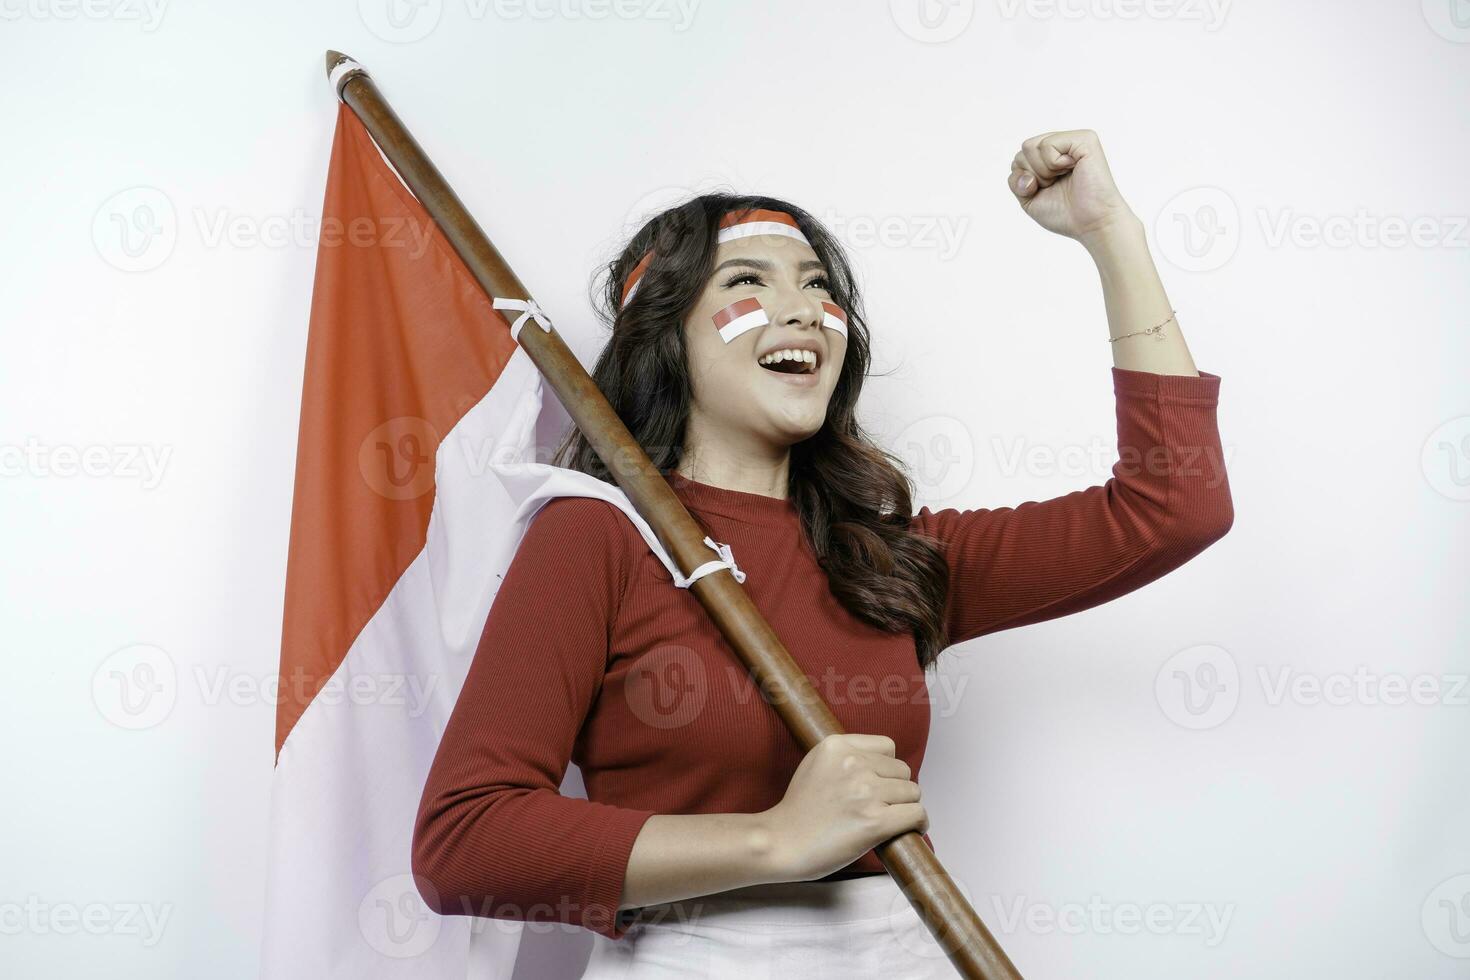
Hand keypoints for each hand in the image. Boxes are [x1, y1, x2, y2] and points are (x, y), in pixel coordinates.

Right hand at [760, 733, 928, 882]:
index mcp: (838, 746)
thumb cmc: (798, 811)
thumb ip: (845, 756)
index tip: (878, 784)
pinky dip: (919, 823)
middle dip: (896, 789)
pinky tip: (912, 830)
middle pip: (903, 770)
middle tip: (881, 807)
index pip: (887, 746)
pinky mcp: (875, 822)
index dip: (886, 767)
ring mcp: (865, 792)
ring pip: (912, 792)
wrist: (781, 842)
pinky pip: (916, 814)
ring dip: (906, 807)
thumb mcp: (815, 764)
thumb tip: (884, 765)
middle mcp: (853, 764)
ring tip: (891, 820)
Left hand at [1008, 129, 1137, 246]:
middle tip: (1055, 185)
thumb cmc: (1066, 214)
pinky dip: (1053, 164)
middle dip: (1033, 175)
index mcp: (1051, 157)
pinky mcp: (1084, 139)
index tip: (1045, 190)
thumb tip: (1025, 171)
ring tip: (1063, 178)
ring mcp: (1074, 140)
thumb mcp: (1029, 200)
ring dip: (1042, 171)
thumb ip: (1016, 181)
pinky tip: (1071, 169)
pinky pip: (1048, 144)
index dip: (1024, 179)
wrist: (1092, 223)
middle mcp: (1062, 145)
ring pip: (1031, 146)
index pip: (1020, 158)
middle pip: (1024, 149)